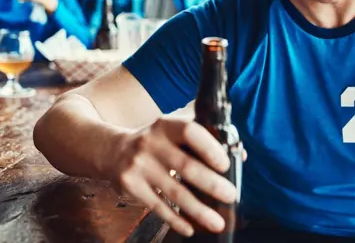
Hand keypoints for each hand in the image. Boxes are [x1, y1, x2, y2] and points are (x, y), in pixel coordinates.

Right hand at [110, 118, 236, 236]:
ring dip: (199, 210)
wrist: (114, 151)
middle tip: (230, 196)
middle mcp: (151, 143)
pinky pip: (157, 206)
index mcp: (166, 125)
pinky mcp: (130, 186)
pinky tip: (190, 228)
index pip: (190, 132)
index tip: (226, 165)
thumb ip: (205, 136)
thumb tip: (240, 154)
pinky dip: (175, 220)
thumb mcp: (174, 129)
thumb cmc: (156, 141)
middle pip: (186, 166)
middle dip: (212, 184)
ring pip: (174, 192)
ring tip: (217, 222)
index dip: (210, 148)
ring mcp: (139, 165)